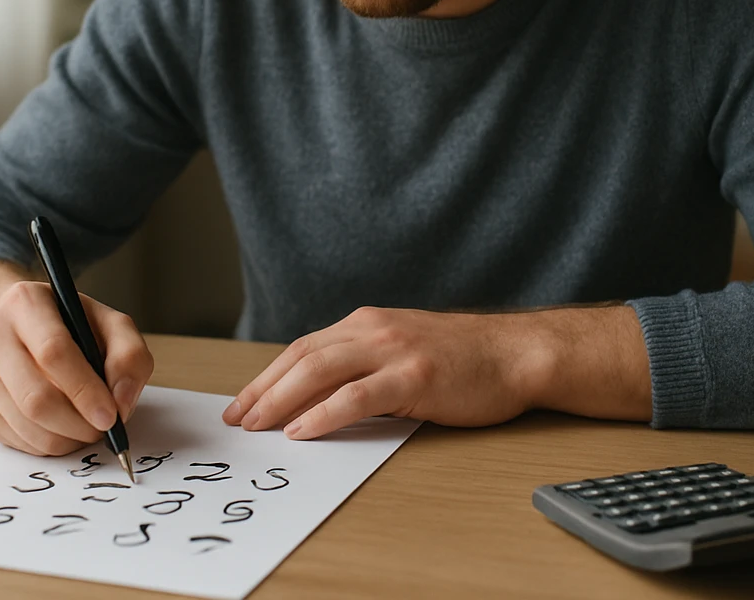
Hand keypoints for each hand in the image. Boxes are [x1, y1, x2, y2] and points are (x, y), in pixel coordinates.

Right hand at [0, 280, 153, 455]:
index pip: (53, 352)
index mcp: (25, 302)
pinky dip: (48, 444)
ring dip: (66, 439)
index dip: (85, 390)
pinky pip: (16, 440)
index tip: (110, 416)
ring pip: (25, 424)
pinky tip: (64, 429)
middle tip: (103, 430)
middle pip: (34, 396)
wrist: (18, 326)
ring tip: (88, 428)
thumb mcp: (109, 323)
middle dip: (77, 423)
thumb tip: (122, 402)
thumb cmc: (69, 325)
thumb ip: (129, 356)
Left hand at [221, 306, 545, 439]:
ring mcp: (394, 350)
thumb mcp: (405, 351)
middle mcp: (374, 329)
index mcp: (368, 323)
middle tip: (238, 418)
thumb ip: (366, 365)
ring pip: (320, 370)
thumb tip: (319, 399)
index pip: (305, 347)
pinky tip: (302, 431)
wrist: (516, 353)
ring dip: (281, 399)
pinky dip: (323, 413)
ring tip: (259, 425)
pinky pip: (356, 395)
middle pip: (302, 356)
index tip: (244, 401)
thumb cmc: (465, 360)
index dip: (269, 376)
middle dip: (263, 388)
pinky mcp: (413, 376)